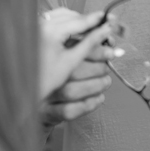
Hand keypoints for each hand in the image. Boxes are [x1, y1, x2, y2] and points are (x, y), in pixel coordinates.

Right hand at [39, 9, 122, 126]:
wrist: (37, 100)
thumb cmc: (59, 72)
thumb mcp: (68, 52)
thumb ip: (86, 43)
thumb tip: (111, 38)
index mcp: (50, 54)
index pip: (73, 48)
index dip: (96, 47)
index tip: (112, 47)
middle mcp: (44, 74)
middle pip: (73, 70)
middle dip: (98, 68)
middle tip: (107, 68)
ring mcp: (44, 94)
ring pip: (72, 91)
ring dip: (96, 86)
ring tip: (106, 81)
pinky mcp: (47, 112)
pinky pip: (69, 110)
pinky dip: (89, 104)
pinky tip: (99, 98)